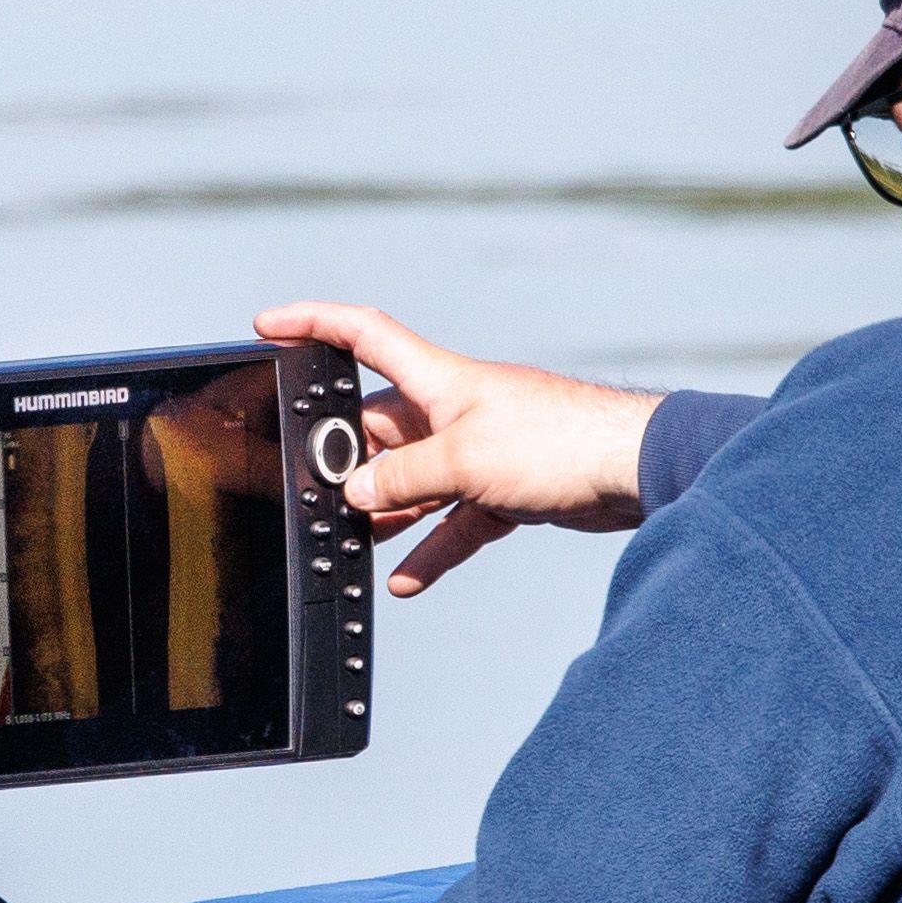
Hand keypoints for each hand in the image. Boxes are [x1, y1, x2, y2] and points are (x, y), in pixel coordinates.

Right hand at [257, 300, 656, 595]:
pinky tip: (407, 579)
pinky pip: (451, 522)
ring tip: (356, 542)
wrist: (632, 469)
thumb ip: (403, 479)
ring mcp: (476, 450)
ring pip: (412, 481)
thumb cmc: (557, 441)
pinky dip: (431, 549)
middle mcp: (451, 410)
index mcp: (436, 381)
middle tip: (321, 498)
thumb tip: (359, 495)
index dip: (312, 323)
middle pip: (378, 429)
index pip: (361, 335)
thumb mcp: (462, 461)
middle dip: (349, 464)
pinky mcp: (501, 489)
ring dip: (387, 513)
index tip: (268, 325)